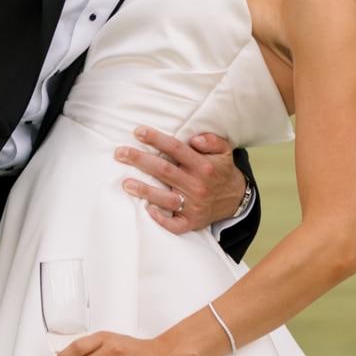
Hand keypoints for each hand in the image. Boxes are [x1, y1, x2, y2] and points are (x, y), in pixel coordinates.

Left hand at [115, 126, 248, 234]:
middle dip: (140, 161)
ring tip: (125, 183)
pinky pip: (175, 224)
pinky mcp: (191, 222)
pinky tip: (147, 210)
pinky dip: (161, 219)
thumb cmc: (221, 171)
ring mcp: (194, 205)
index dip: (156, 139)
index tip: (137, 131)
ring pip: (166, 199)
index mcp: (203, 166)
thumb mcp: (224, 151)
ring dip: (145, 191)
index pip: (176, 149)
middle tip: (120, 153)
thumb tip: (194, 139)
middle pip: (165, 171)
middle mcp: (197, 185)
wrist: (235, 200)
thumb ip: (211, 140)